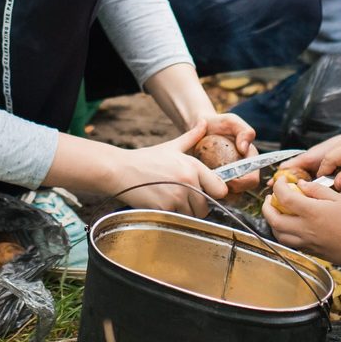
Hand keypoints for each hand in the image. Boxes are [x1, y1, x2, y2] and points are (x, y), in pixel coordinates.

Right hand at [112, 122, 228, 214]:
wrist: (120, 170)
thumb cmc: (146, 159)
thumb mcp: (171, 147)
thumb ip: (191, 137)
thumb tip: (204, 123)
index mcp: (193, 166)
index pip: (220, 189)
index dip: (213, 193)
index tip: (205, 194)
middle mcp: (188, 181)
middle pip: (205, 207)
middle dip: (196, 207)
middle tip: (182, 200)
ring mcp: (177, 196)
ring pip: (191, 215)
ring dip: (183, 213)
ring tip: (169, 201)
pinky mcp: (165, 208)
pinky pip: (176, 219)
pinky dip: (170, 216)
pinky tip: (161, 205)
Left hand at [198, 112, 260, 193]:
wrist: (198, 128)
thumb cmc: (217, 123)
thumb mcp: (231, 121)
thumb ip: (243, 131)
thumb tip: (244, 149)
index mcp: (250, 160)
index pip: (253, 180)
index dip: (242, 183)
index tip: (227, 177)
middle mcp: (241, 173)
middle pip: (241, 193)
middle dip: (227, 190)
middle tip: (212, 180)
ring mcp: (228, 179)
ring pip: (227, 198)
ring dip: (216, 193)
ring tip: (204, 180)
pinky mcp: (214, 183)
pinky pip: (214, 195)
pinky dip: (207, 192)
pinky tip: (198, 181)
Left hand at [262, 176, 340, 267]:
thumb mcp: (338, 198)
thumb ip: (316, 190)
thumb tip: (301, 185)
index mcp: (311, 212)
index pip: (284, 197)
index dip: (278, 187)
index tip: (282, 181)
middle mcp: (304, 229)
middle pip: (273, 219)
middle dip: (266, 207)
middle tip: (270, 198)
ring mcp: (306, 242)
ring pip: (278, 234)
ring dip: (272, 221)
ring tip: (277, 212)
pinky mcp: (310, 251)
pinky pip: (289, 243)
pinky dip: (283, 233)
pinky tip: (289, 225)